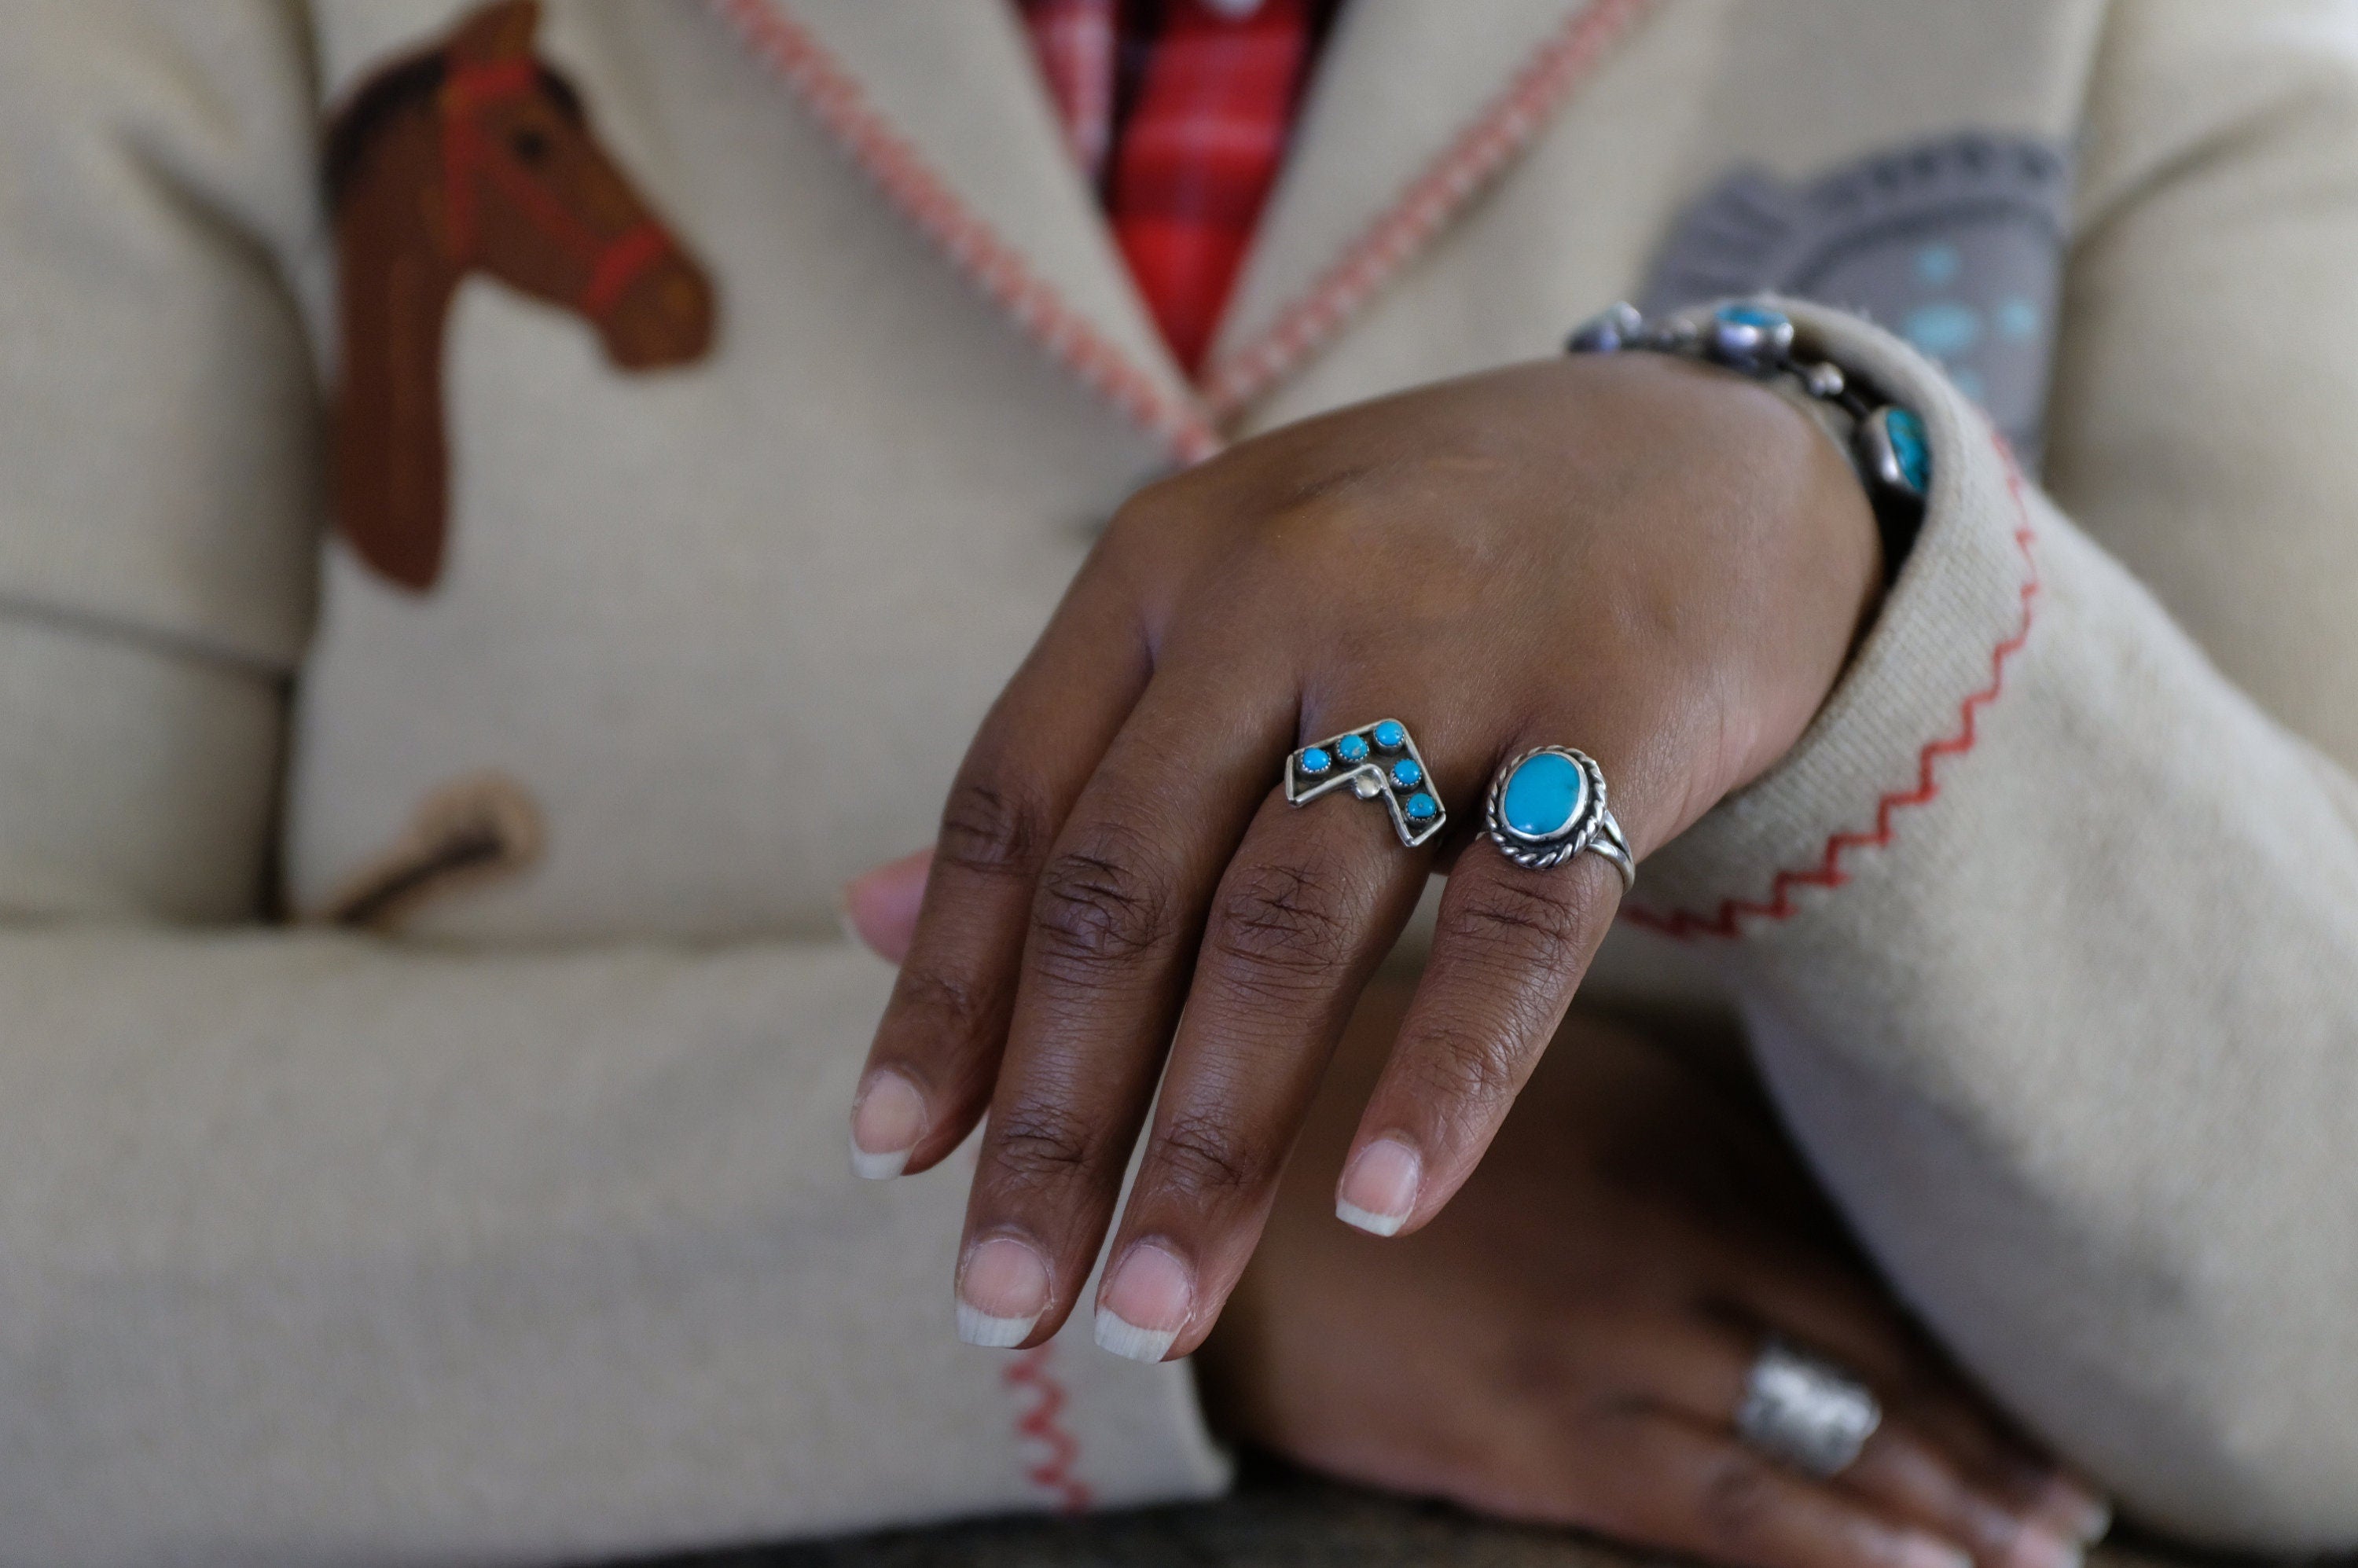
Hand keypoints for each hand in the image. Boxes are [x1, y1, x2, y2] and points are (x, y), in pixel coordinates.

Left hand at [850, 352, 1883, 1356]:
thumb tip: (867, 921)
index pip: (1011, 808)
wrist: (1715, 450)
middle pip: (1125, 895)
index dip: (945, 992)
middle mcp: (1279, 596)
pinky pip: (1518, 925)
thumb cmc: (1434, 559)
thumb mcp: (1225, 607)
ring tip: (1152, 1316)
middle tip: (1000, 1302)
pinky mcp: (1611, 716)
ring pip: (1291, 929)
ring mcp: (1447, 652)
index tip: (890, 1156)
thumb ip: (1071, 762)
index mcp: (1163, 568)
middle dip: (1053, 1120)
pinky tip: (1381, 1209)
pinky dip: (1443, 1072)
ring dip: (1213, 1144)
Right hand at [1196, 985, 2110, 1567]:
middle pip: (1860, 1350)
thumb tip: (1778, 1203)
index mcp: (1664, 1128)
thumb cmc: (1355, 1113)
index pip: (1851, 1253)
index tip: (2039, 1406)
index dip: (1954, 1340)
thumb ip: (1655, 1122)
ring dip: (1935, 1505)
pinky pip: (1714, 1503)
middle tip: (2073, 1514)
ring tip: (2028, 1557)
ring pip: (1815, 1434)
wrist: (1184, 1177)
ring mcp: (1602, 1336)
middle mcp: (1661, 1231)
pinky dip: (1825, 1544)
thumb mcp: (1520, 1071)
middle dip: (1975, 1444)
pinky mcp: (1530, 1430)